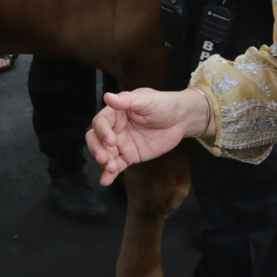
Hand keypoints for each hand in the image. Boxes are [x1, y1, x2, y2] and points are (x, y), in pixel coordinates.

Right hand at [87, 88, 211, 183]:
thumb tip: (107, 96)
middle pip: (96, 139)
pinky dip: (109, 174)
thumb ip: (126, 101)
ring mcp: (121, 143)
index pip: (100, 122)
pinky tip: (105, 181)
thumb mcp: (146, 100)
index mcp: (116, 112)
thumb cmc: (163, 104)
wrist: (181, 119)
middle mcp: (115, 128)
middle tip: (104, 158)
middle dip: (96, 149)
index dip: (102, 132)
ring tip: (110, 169)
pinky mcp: (130, 156)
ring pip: (105, 154)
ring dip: (104, 162)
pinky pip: (117, 165)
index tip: (111, 141)